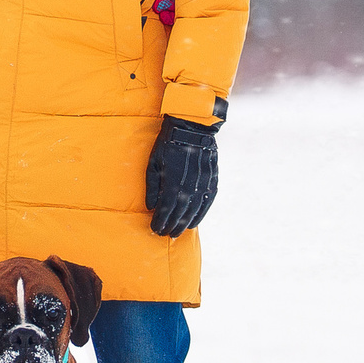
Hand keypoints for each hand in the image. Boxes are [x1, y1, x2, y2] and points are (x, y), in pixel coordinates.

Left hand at [144, 115, 218, 236]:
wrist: (193, 128)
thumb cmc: (168, 144)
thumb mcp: (154, 163)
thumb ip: (152, 187)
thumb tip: (151, 207)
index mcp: (172, 184)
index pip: (165, 211)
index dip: (159, 222)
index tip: (154, 229)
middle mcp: (189, 188)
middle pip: (179, 215)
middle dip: (170, 226)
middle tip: (164, 234)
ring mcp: (202, 186)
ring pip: (193, 213)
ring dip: (184, 225)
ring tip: (177, 233)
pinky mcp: (212, 182)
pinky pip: (206, 204)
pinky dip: (199, 216)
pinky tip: (193, 223)